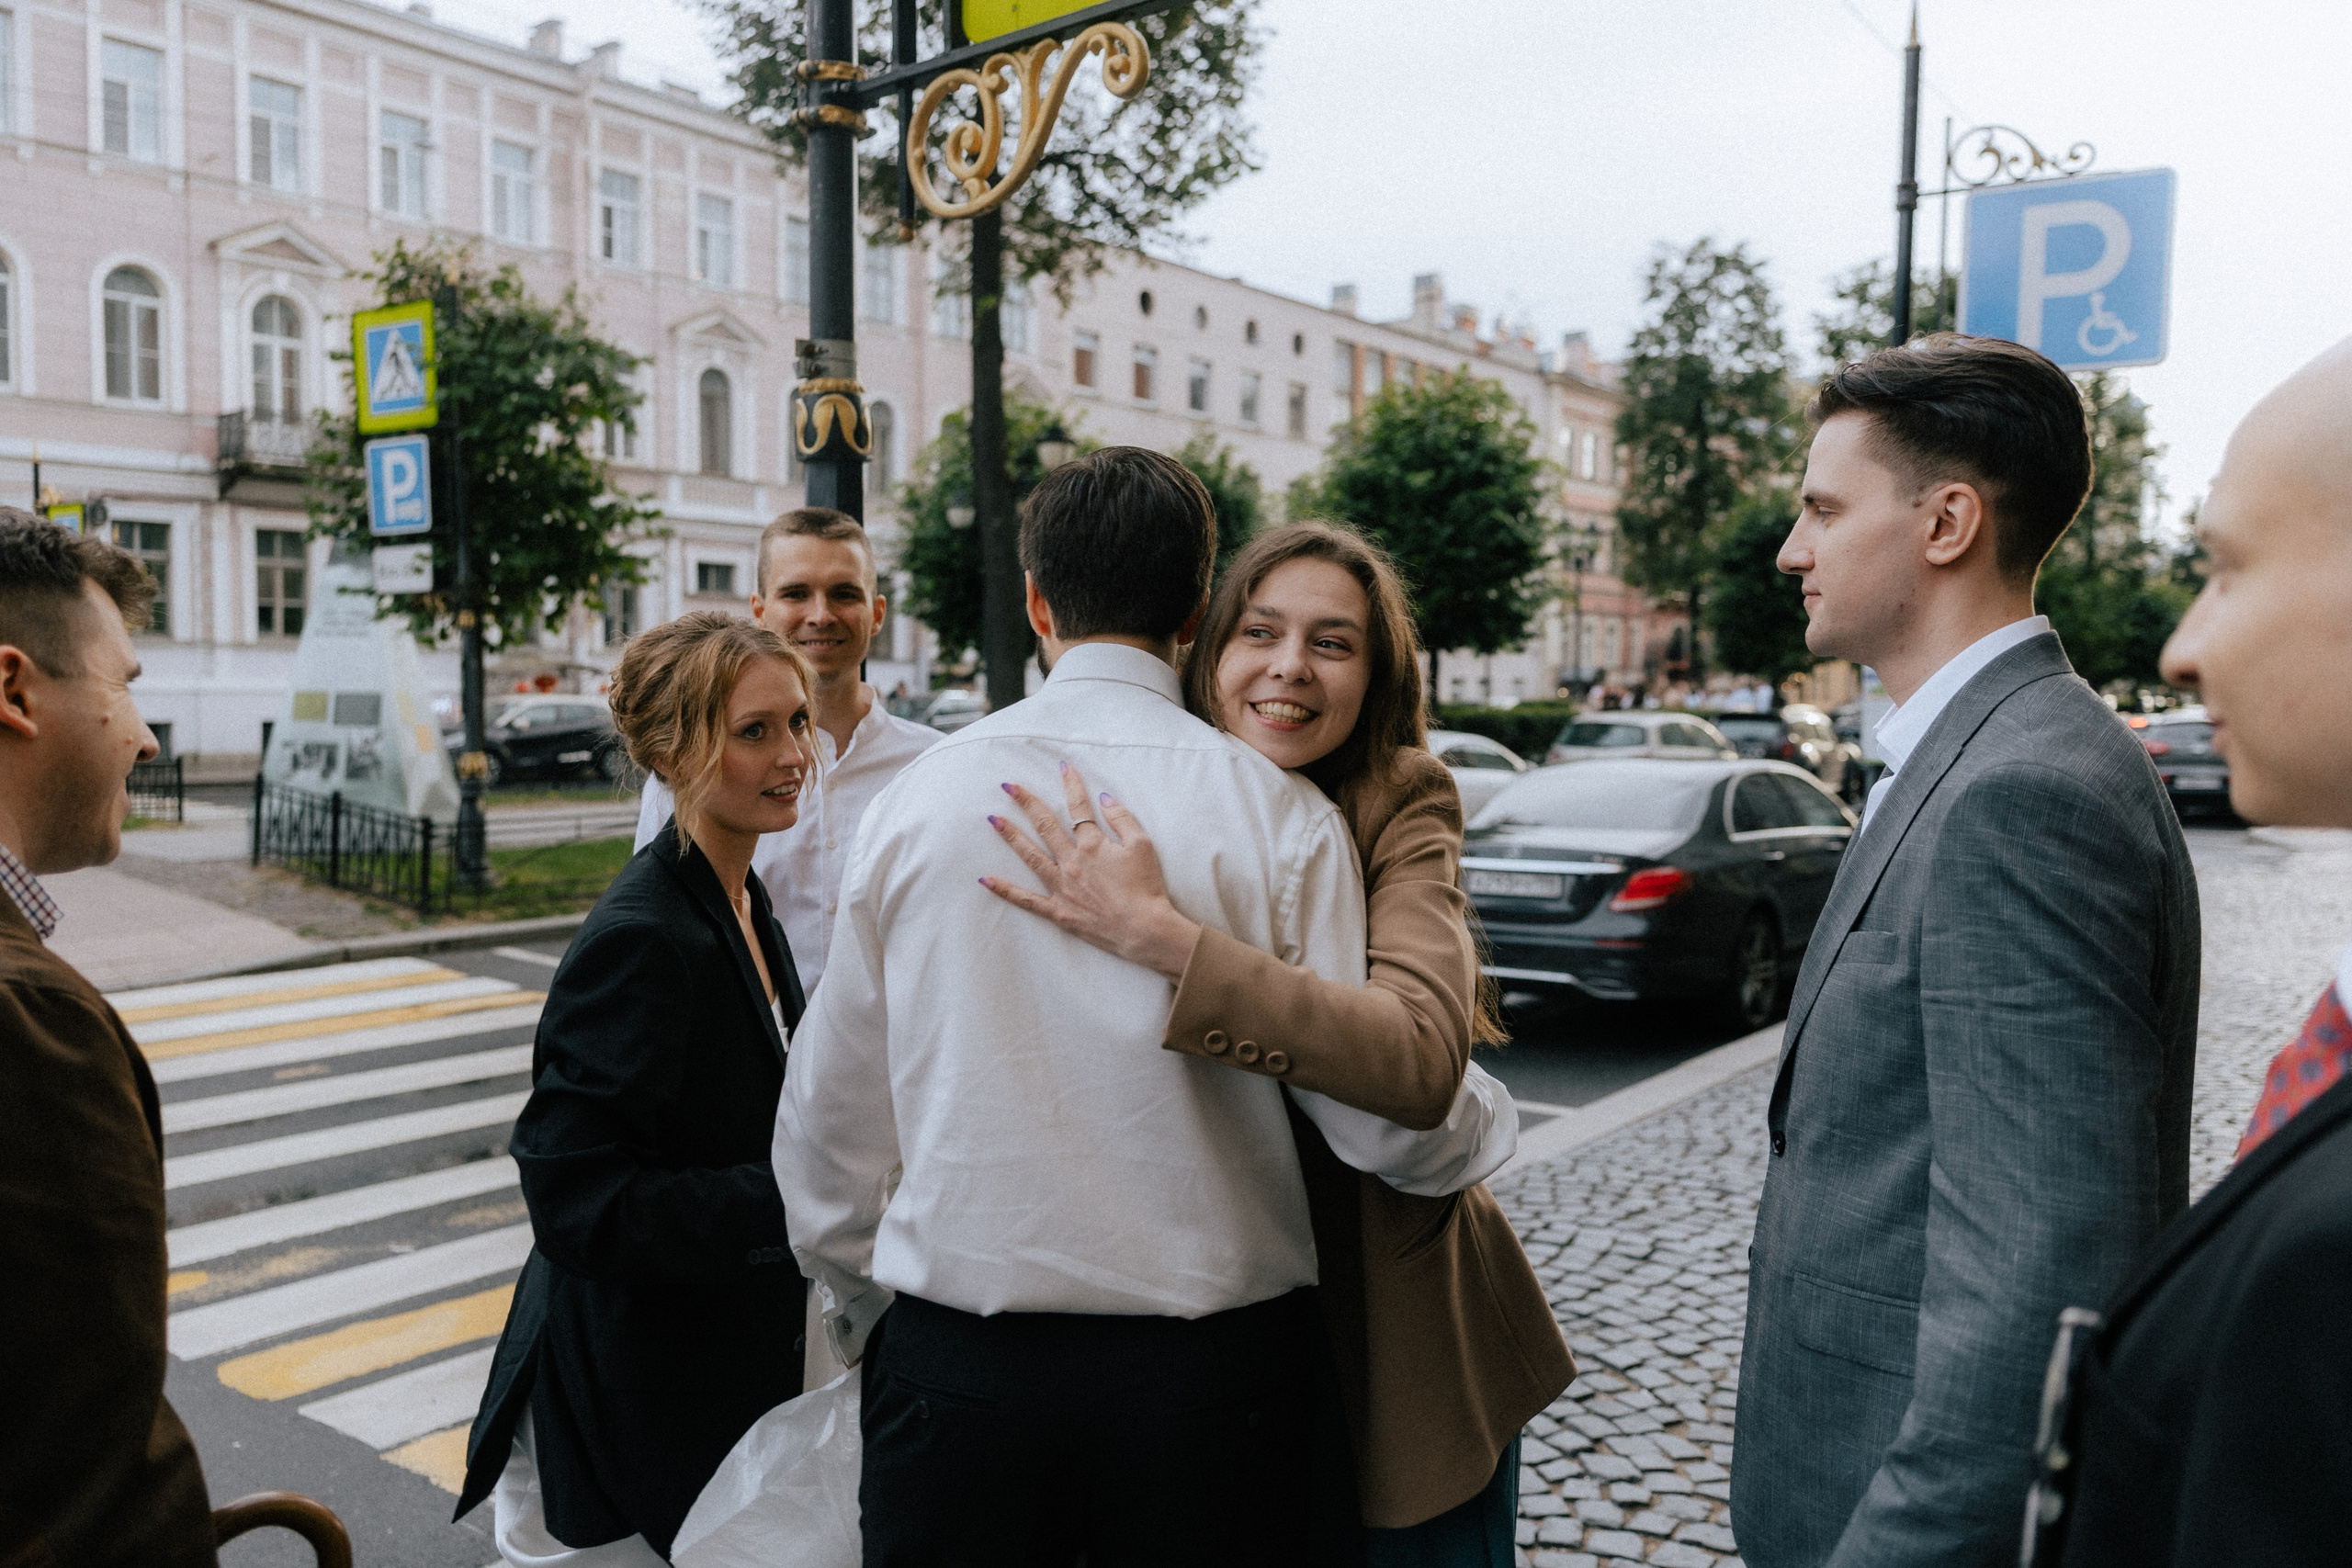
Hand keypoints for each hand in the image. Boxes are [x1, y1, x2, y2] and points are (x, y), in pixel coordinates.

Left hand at [981, 761, 1200, 981]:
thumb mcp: (1142, 845)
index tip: (1063, 767)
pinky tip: (985, 880)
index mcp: (1092, 845)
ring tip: (993, 819)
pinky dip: (1005, 890)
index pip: (1078, 807)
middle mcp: (1071, 862)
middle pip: (1044, 826)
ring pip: (1030, 856)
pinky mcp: (1058, 911)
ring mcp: (1061, 887)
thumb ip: (1122, 818)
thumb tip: (1104, 797)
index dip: (1071, 785)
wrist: (1143, 929)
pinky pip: (1026, 900)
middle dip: (1025, 803)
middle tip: (1007, 785)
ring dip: (1010, 836)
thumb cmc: (1146, 887)